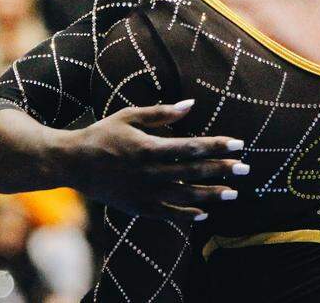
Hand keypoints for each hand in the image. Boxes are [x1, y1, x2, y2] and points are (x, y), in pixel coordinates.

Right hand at [56, 100, 247, 222]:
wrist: (73, 163)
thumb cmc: (102, 134)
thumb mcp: (129, 116)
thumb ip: (161, 113)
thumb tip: (191, 105)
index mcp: (149, 147)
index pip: (192, 146)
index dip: (217, 145)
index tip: (238, 144)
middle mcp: (150, 172)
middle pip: (194, 172)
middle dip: (223, 170)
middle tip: (246, 169)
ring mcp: (144, 192)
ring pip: (185, 196)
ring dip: (211, 194)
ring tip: (234, 193)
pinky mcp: (138, 207)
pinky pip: (168, 213)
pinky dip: (187, 214)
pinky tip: (205, 212)